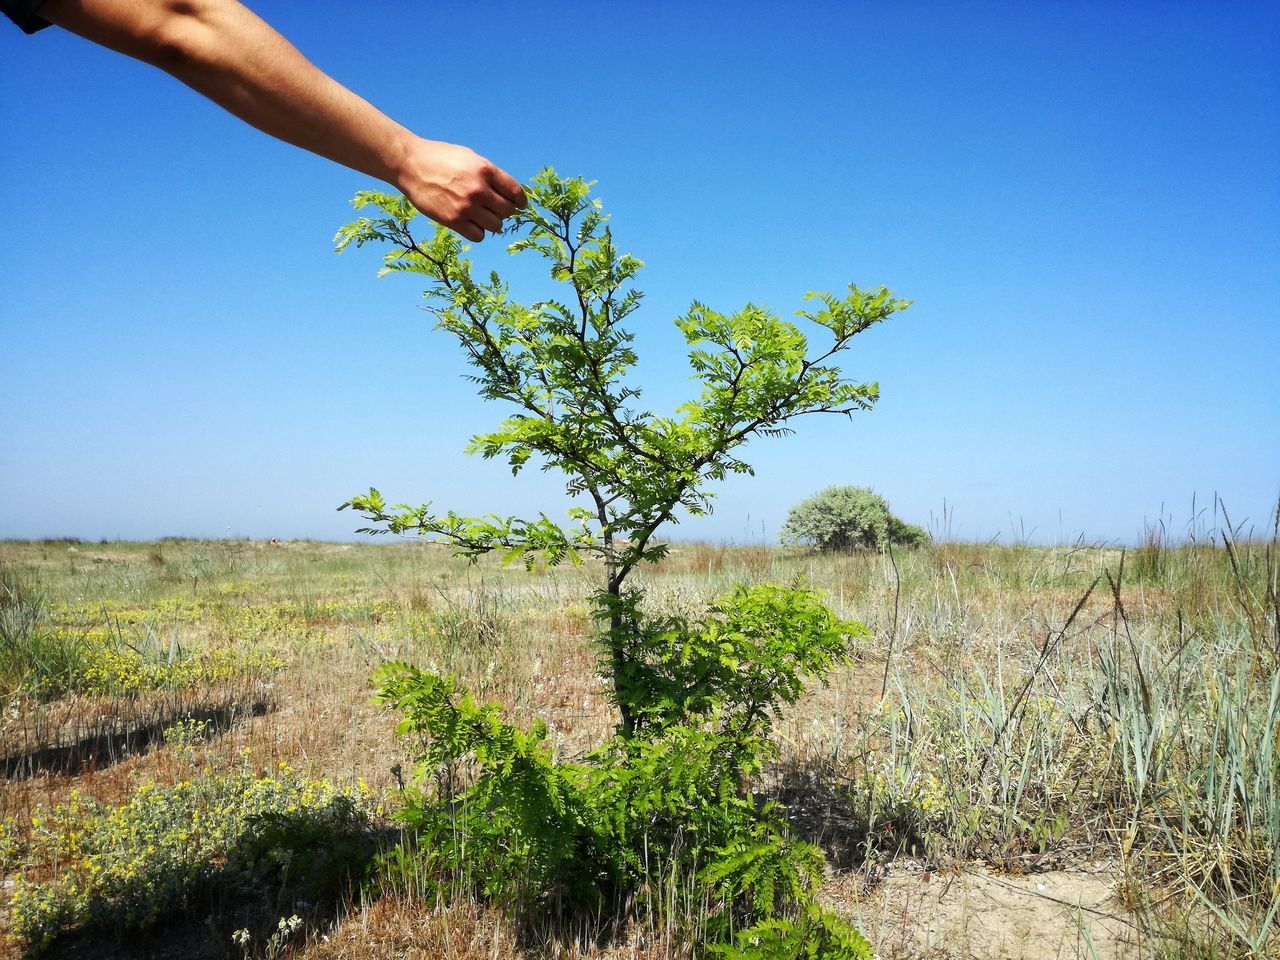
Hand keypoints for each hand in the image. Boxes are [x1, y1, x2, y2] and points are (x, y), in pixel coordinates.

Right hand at [395, 138, 525, 241]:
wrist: (410, 164)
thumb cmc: (440, 158)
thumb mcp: (469, 157)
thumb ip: (489, 174)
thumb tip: (507, 193)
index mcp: (485, 170)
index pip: (515, 192)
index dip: (520, 201)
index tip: (519, 204)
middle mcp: (479, 189)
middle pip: (508, 211)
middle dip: (504, 211)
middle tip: (495, 208)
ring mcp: (466, 206)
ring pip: (496, 225)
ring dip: (492, 222)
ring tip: (481, 215)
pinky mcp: (453, 220)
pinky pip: (479, 236)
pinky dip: (478, 232)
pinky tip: (471, 223)